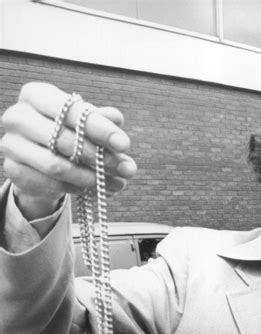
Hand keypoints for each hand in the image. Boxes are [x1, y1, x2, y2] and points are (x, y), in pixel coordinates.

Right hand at [1, 82, 136, 217]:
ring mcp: (11, 144)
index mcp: (36, 95)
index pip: (70, 111)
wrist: (39, 158)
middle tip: (127, 170)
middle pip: (64, 140)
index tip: (124, 145)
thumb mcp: (85, 123)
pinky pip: (50, 184)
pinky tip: (96, 190)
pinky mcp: (13, 170)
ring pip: (57, 166)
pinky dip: (77, 189)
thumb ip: (101, 120)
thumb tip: (117, 120)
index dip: (99, 128)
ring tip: (117, 183)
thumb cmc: (66, 133)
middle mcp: (18, 117)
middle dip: (100, 158)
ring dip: (91, 178)